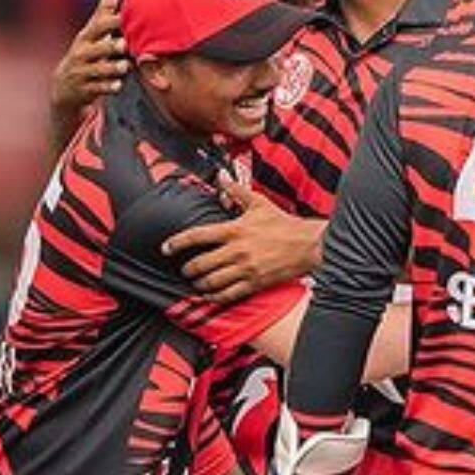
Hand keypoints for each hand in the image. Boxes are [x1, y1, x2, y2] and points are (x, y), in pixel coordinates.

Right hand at [51, 0, 126, 114]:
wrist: (64, 87)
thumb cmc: (86, 53)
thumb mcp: (92, 32)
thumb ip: (105, 10)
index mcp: (86, 38)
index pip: (97, 27)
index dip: (110, 22)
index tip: (124, 17)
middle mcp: (83, 54)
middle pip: (97, 49)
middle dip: (110, 47)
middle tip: (124, 44)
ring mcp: (83, 72)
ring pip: (98, 70)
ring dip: (112, 68)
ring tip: (124, 67)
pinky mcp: (86, 90)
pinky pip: (97, 89)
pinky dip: (108, 87)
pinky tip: (117, 85)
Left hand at [162, 176, 321, 303]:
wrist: (308, 244)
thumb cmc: (283, 224)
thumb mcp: (259, 203)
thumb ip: (236, 191)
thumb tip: (222, 176)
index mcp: (234, 230)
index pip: (197, 236)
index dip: (177, 242)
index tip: (165, 247)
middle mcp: (236, 251)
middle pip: (200, 264)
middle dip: (188, 269)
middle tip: (185, 270)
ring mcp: (245, 269)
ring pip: (211, 282)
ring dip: (199, 284)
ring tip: (196, 283)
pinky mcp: (255, 283)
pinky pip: (228, 295)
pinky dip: (214, 297)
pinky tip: (209, 296)